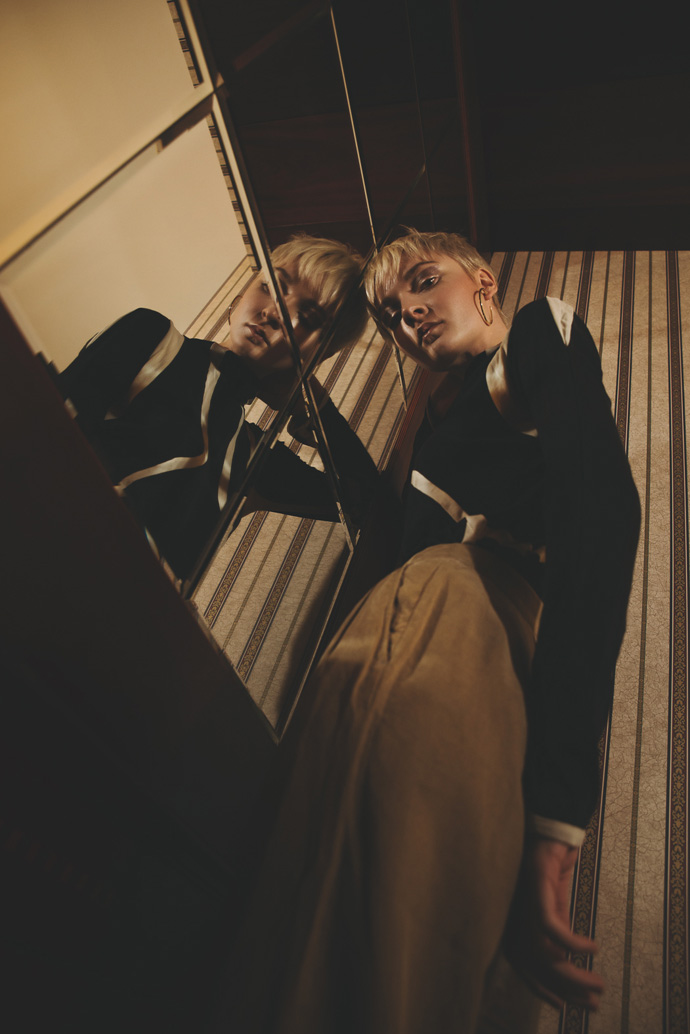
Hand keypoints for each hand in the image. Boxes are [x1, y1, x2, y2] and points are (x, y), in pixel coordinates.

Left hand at [503, 835, 604, 1011]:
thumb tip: (566, 965)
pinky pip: (551, 927)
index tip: (562, 1006)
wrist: (550, 832)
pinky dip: (573, 943)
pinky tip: (593, 947)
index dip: (540, 989)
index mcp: (513, 923)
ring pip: (544, 952)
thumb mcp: (553, 908)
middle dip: (565, 988)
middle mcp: (513, 916)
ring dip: (574, 973)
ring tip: (598, 983)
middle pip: (535, 965)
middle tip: (594, 1002)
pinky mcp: (535, 889)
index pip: (520, 966)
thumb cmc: (549, 870)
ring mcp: (522, 902)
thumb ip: (553, 935)